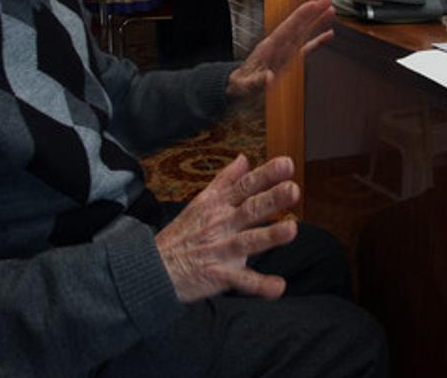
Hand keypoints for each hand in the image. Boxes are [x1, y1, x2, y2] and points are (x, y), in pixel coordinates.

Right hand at [155, 155, 299, 302]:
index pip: (245, 186)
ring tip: (291, 230)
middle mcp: (220, 224)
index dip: (266, 174)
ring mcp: (219, 250)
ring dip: (269, 236)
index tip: (287, 164)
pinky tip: (278, 287)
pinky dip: (259, 285)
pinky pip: (240, 281)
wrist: (153, 268)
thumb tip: (244, 158)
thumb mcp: (200, 201)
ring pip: (246, 242)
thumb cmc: (181, 234)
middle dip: (271, 200)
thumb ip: (225, 180)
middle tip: (293, 190)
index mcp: (217, 205)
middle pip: (249, 209)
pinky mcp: (217, 275)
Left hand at [227, 0, 334, 98]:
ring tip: (330, 9)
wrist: (238, 87)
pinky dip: (318, 40)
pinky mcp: (289, 59)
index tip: (312, 4)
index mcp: (269, 48)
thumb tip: (268, 77)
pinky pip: (306, 47)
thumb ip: (256, 82)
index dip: (300, 16)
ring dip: (317, 20)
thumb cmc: (241, 85)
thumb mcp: (245, 86)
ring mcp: (284, 51)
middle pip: (298, 25)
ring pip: (304, 32)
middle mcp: (278, 46)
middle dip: (312, 12)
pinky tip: (328, 34)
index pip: (287, 28)